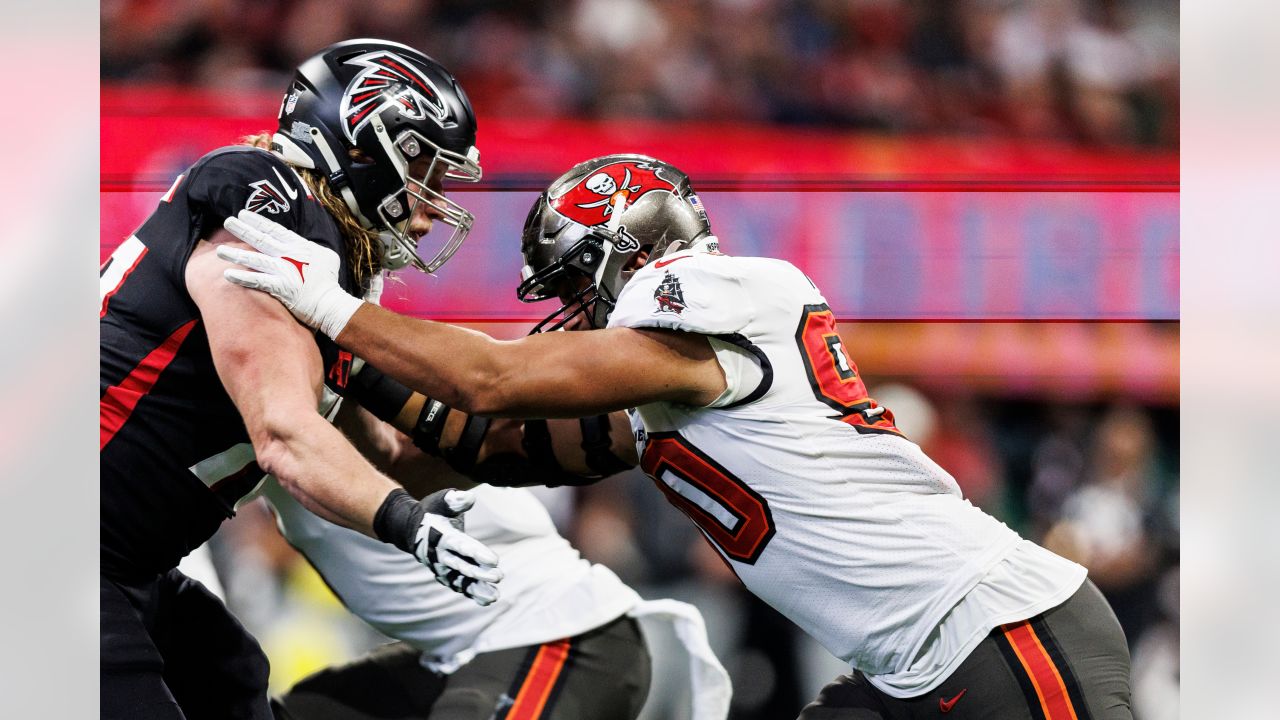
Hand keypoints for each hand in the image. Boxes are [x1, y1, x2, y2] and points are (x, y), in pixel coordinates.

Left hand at [216, 210, 362, 337]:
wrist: (330, 303)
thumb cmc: (328, 280)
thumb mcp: (326, 255)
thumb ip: (311, 247)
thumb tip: (303, 243)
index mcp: (299, 245)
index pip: (274, 229)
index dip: (257, 220)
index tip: (242, 214)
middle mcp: (288, 255)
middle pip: (261, 239)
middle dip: (242, 229)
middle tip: (227, 221)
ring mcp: (283, 270)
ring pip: (255, 258)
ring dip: (236, 254)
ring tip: (220, 250)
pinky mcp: (280, 287)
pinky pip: (257, 280)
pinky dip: (242, 277)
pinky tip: (228, 274)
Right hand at [413, 489, 502, 605]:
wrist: (411, 529)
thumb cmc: (432, 512)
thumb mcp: (440, 501)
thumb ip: (454, 500)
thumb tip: (469, 498)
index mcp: (442, 536)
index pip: (461, 546)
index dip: (477, 553)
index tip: (494, 560)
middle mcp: (441, 555)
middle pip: (462, 566)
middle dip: (480, 573)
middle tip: (498, 576)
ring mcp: (442, 568)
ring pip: (460, 581)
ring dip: (477, 589)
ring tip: (495, 596)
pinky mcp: (446, 574)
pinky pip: (459, 586)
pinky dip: (472, 594)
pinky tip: (488, 599)